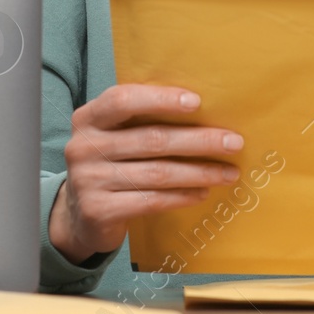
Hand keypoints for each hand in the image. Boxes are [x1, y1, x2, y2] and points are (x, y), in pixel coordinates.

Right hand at [48, 84, 243, 264]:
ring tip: (228, 172)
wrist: (79, 214)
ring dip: (199, 172)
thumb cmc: (110, 165)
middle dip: (198, 140)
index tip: (197, 102)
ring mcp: (88, 180)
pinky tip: (203, 192)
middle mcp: (84, 147)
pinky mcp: (98, 211)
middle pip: (151, 139)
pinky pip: (151, 201)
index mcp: (88, 119)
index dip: (160, 99)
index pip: (123, 100)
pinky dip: (182, 196)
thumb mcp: (114, 136)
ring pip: (157, 173)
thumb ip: (140, 121)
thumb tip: (202, 111)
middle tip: (234, 142)